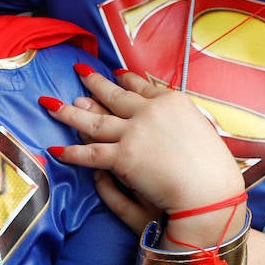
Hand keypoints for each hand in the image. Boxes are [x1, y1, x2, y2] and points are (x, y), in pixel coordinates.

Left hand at [42, 65, 245, 248]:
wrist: (211, 193)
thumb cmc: (215, 170)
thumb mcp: (203, 132)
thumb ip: (181, 123)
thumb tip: (166, 121)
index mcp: (173, 103)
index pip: (143, 86)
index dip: (126, 80)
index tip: (114, 73)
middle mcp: (150, 112)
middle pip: (114, 96)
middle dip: (94, 83)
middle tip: (79, 71)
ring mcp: (134, 133)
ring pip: (95, 121)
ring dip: (70, 112)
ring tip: (49, 103)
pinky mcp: (123, 157)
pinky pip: (91, 154)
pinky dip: (73, 153)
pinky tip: (56, 149)